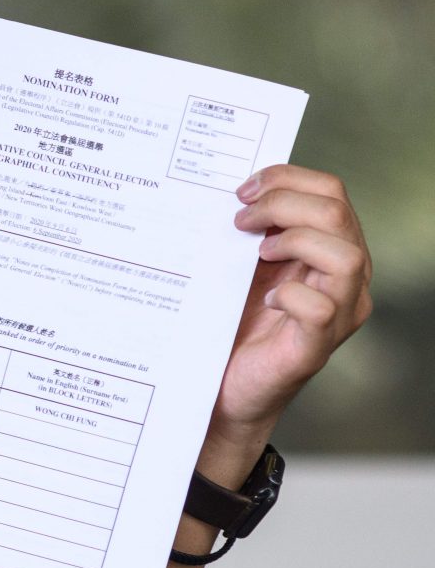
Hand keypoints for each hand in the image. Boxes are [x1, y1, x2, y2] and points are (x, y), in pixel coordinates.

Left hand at [209, 164, 372, 450]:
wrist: (222, 389)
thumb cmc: (233, 325)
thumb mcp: (242, 266)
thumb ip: (250, 232)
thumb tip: (230, 191)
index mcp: (328, 250)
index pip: (330, 192)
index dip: (287, 178)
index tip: (242, 189)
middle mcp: (344, 279)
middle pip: (336, 212)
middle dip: (282, 202)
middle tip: (239, 218)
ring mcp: (337, 314)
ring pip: (344, 254)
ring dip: (293, 240)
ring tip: (255, 253)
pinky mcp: (315, 347)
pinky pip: (321, 308)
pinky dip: (291, 294)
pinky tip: (266, 298)